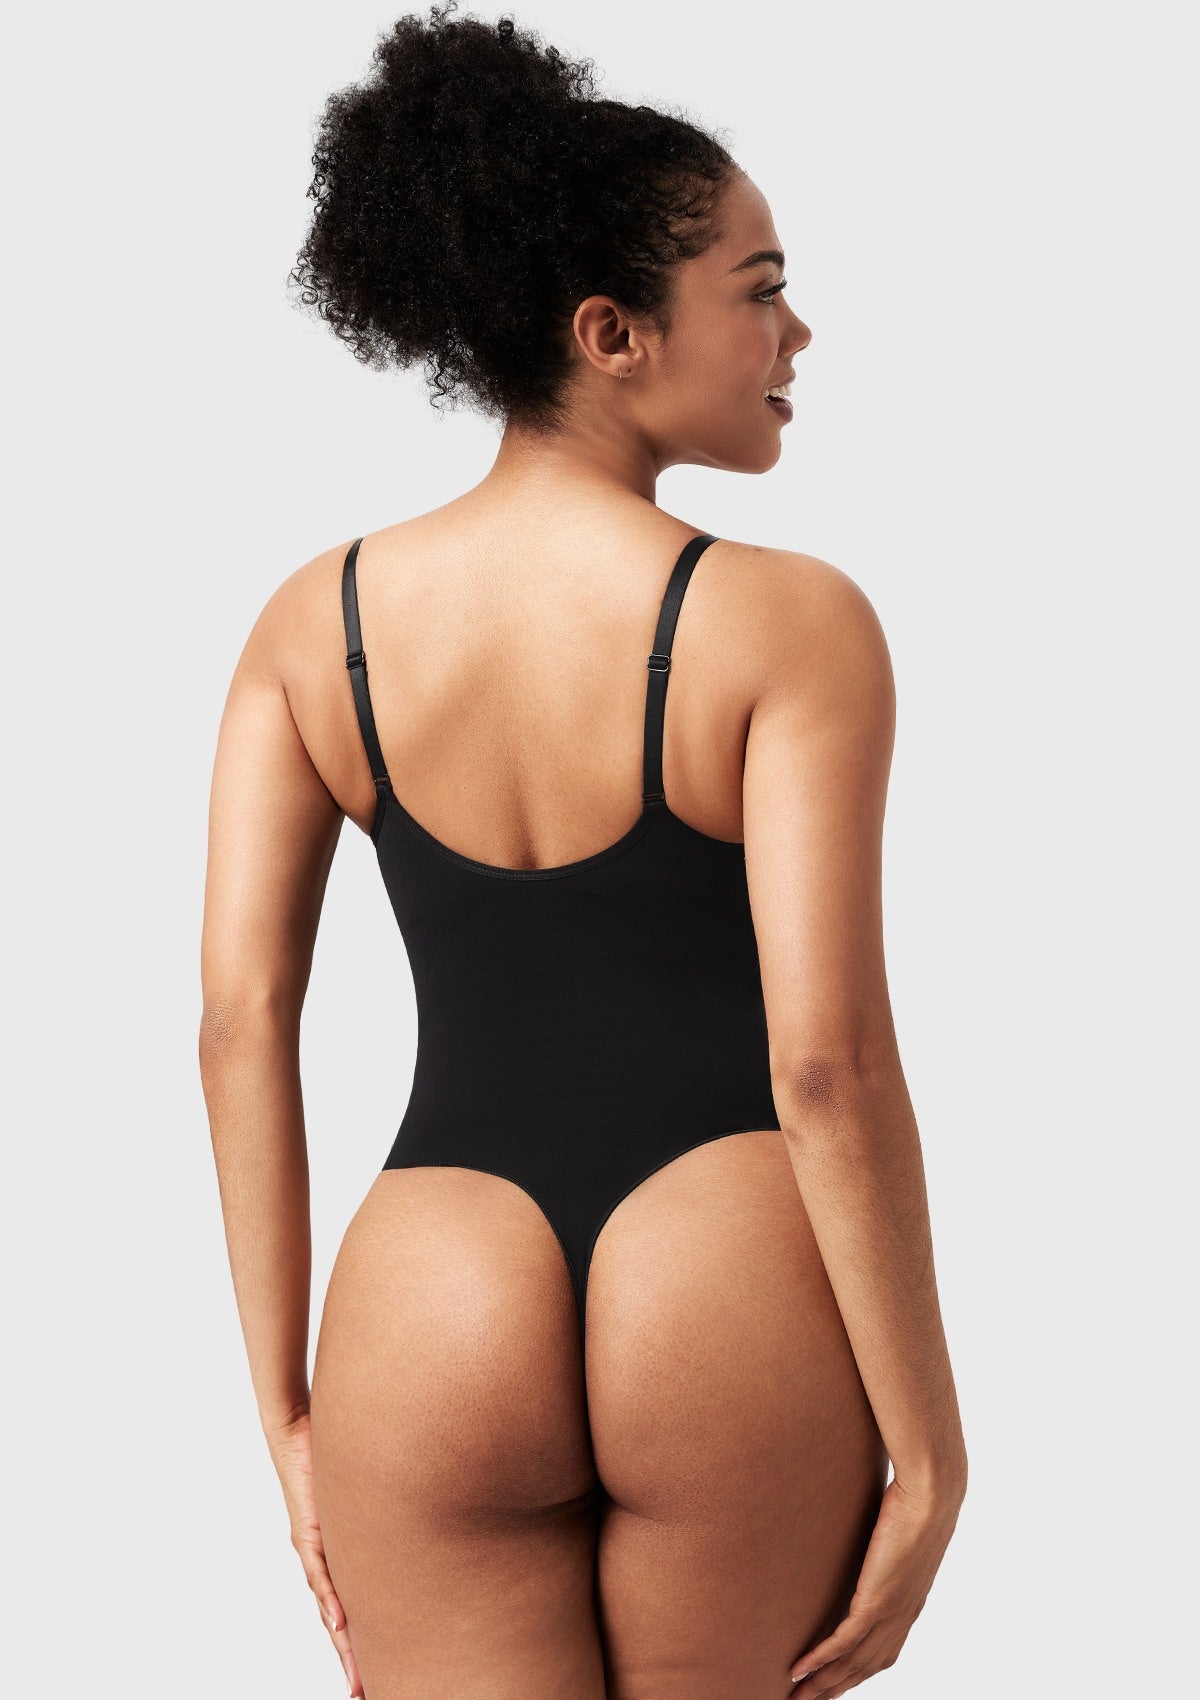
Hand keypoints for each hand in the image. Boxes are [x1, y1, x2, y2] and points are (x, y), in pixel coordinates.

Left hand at [268, 1410, 363, 1697]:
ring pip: (331, 1609)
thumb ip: (384, 1513)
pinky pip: (322, 1572)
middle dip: (353, 1658)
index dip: (362, 1644)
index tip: (373, 1674)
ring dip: (344, 1645)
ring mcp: (315, 1549)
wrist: (297, 1430)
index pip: (354, 1609)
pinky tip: (341, 1623)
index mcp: (341, 1557)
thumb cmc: (331, 1455)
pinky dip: (331, 1599)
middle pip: (340, 1622)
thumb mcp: (364, 1493)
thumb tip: (425, 1523)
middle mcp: (325, 1560)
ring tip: (357, 1676)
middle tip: (365, 1691)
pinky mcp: (307, 1531)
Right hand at [789, 1473, 964, 1695]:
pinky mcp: (876, 1601)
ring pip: (852, 1662)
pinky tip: (800, 1671)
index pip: (881, 1654)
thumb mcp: (903, 1531)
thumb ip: (887, 1543)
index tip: (833, 1684)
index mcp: (909, 1605)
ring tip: (795, 1698)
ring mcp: (890, 1612)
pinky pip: (844, 1641)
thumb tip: (870, 1531)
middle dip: (833, 1689)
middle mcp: (901, 1617)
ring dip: (822, 1684)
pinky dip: (820, 1660)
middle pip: (863, 1668)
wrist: (933, 1496)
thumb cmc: (920, 1500)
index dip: (856, 1673)